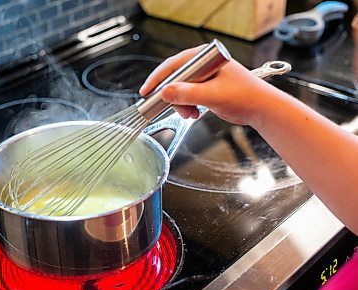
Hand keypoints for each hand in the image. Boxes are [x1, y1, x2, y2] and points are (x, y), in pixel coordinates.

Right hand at [139, 45, 282, 126]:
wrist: (261, 109)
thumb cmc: (245, 96)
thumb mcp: (212, 95)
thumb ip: (187, 94)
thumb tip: (165, 92)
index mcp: (205, 58)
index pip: (174, 65)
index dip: (158, 79)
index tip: (146, 92)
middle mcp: (203, 65)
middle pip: (175, 79)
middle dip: (173, 98)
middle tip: (173, 108)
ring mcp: (204, 78)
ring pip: (180, 91)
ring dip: (181, 105)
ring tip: (190, 114)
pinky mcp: (206, 89)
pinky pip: (188, 97)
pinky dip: (187, 107)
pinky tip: (194, 113)